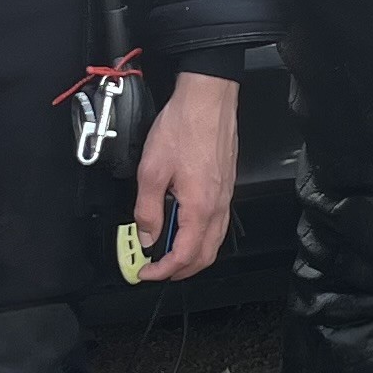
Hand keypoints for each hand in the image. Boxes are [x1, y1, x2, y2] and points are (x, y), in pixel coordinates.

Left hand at [130, 72, 240, 282]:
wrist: (207, 99)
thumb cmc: (184, 127)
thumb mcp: (151, 170)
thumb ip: (147, 210)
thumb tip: (147, 235)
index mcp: (199, 207)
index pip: (184, 256)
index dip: (163, 271)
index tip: (146, 273)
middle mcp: (217, 206)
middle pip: (205, 256)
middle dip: (181, 271)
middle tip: (157, 270)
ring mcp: (225, 196)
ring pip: (214, 241)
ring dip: (192, 255)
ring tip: (168, 252)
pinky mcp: (226, 185)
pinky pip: (217, 223)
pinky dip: (200, 236)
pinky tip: (184, 225)